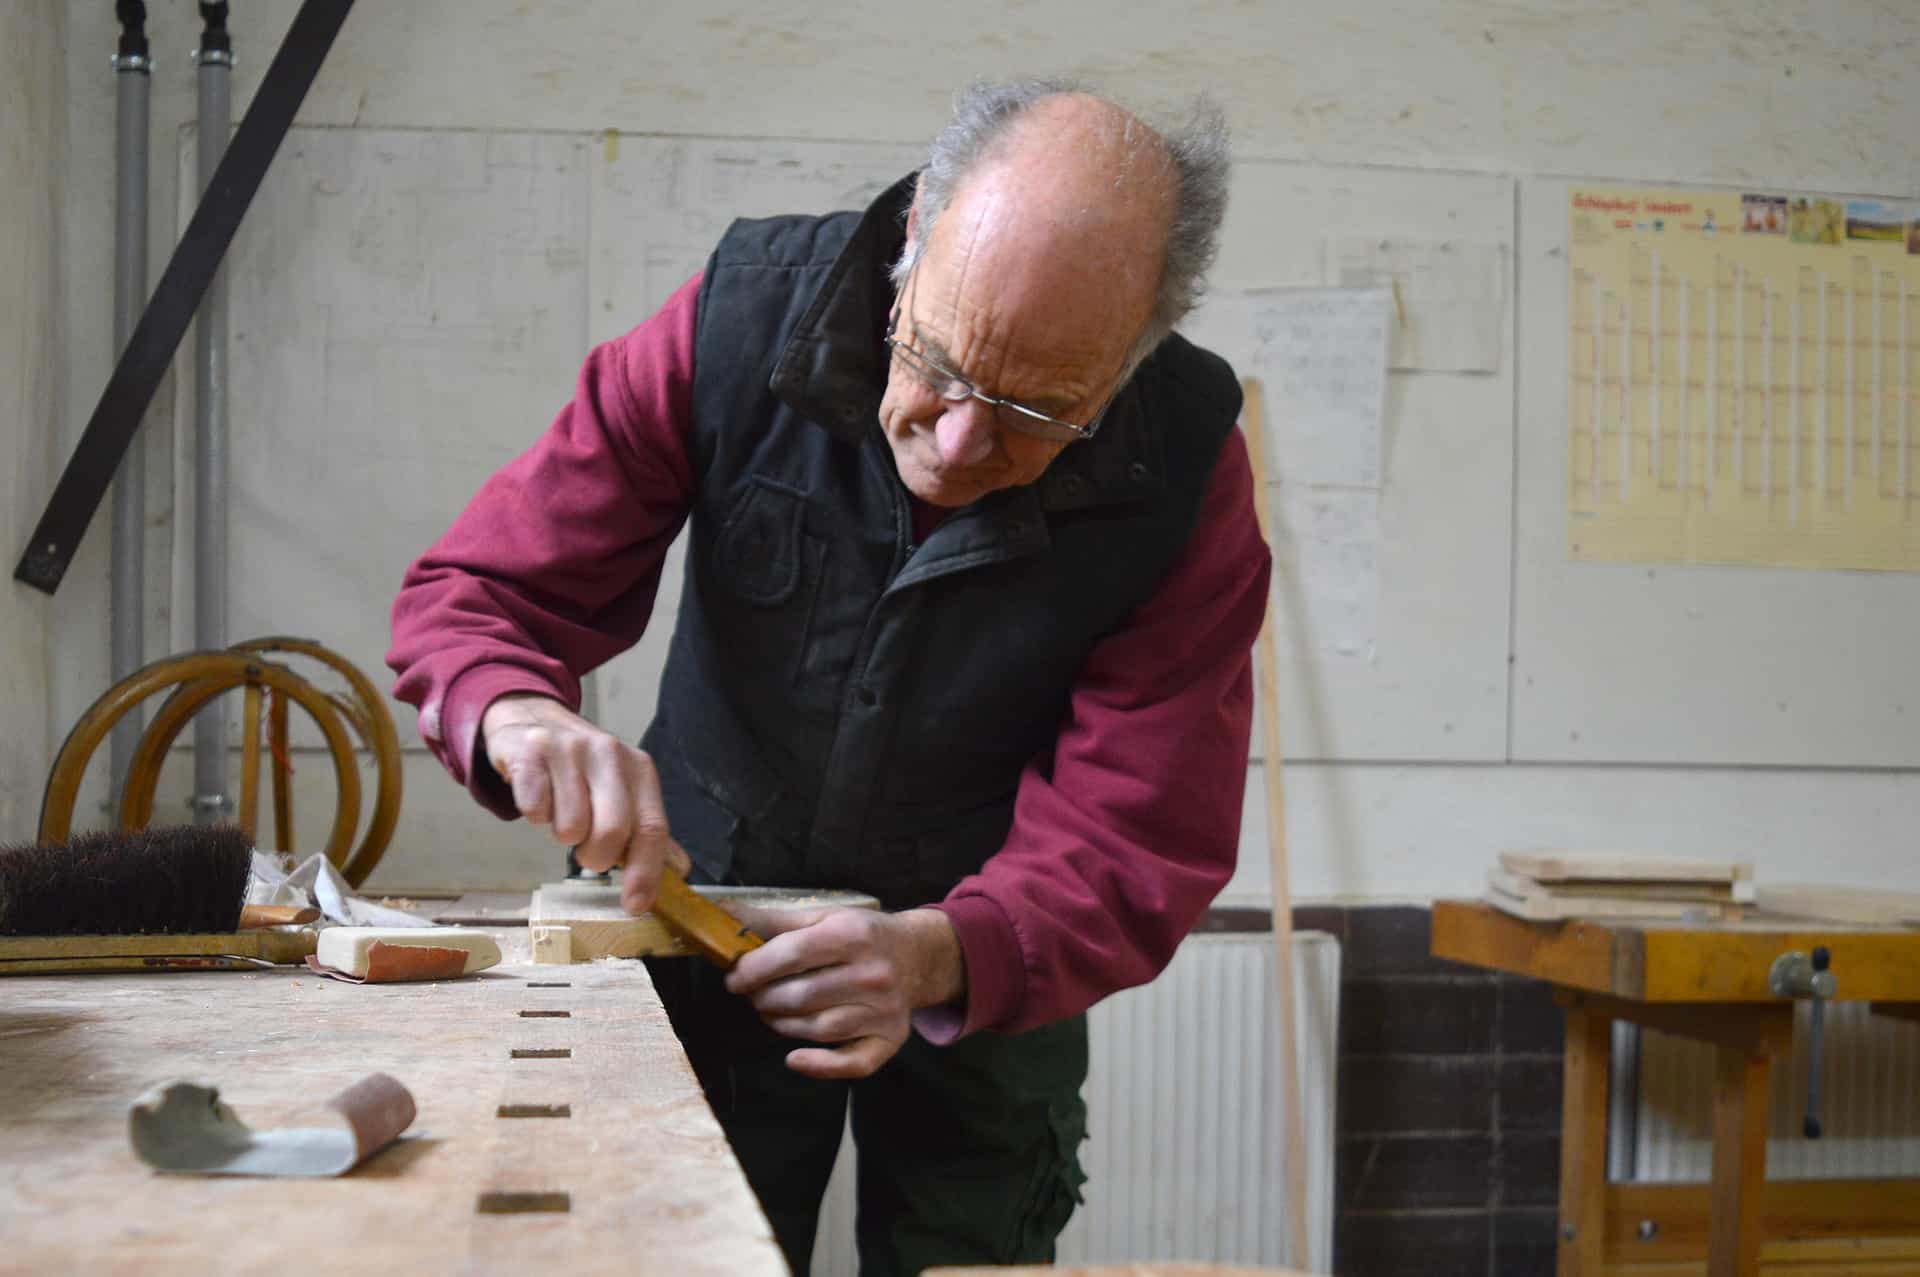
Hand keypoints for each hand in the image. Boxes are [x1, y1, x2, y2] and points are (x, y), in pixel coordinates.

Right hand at [479, 693, 688, 913]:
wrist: (530, 718)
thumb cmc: (579, 766)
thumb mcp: (621, 789)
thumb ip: (646, 827)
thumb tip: (679, 869)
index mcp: (639, 769)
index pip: (652, 827)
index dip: (645, 872)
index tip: (635, 905)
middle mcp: (609, 754)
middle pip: (612, 831)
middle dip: (595, 856)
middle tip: (585, 848)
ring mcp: (569, 750)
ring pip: (570, 826)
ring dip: (562, 833)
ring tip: (560, 811)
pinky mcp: (531, 752)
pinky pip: (535, 808)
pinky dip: (534, 814)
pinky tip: (539, 797)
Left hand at [724, 907, 964, 1078]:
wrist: (918, 956)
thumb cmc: (861, 935)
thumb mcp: (824, 917)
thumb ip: (774, 920)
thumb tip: (724, 916)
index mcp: (853, 935)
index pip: (791, 954)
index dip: (753, 968)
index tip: (735, 977)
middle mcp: (872, 973)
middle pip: (800, 996)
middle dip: (764, 999)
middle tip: (754, 995)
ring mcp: (884, 1010)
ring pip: (817, 1029)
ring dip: (782, 1025)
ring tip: (771, 1012)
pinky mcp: (890, 1039)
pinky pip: (852, 1063)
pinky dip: (819, 1066)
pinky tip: (795, 1058)